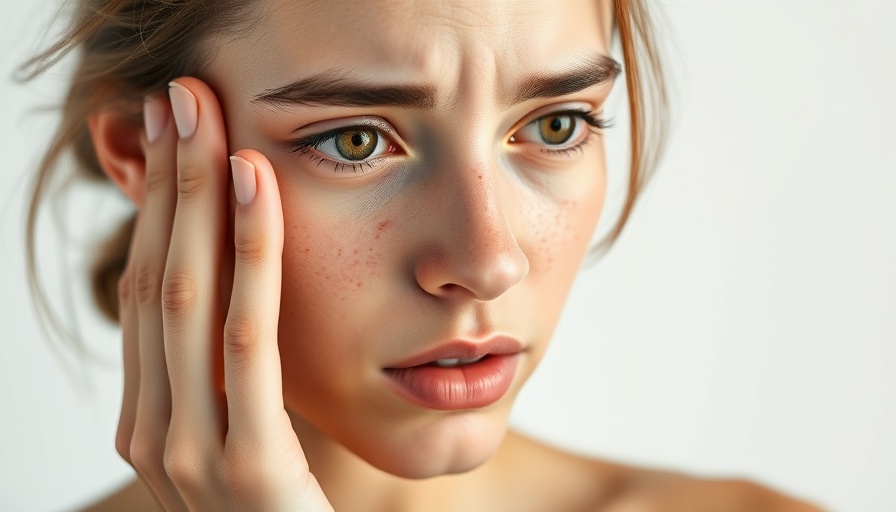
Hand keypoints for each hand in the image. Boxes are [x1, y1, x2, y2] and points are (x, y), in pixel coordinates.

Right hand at [114, 77, 332, 510]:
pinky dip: (249, 256)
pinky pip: (244, 339)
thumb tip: (237, 293)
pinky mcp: (245, 469)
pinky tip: (256, 187)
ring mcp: (189, 454)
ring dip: (195, 197)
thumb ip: (233, 377)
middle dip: (167, 183)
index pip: (148, 291)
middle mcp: (154, 432)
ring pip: (186, 296)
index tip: (175, 137)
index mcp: (152, 420)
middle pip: (156, 279)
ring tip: (207, 118)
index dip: (158, 208)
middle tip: (180, 99)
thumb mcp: (253, 433)